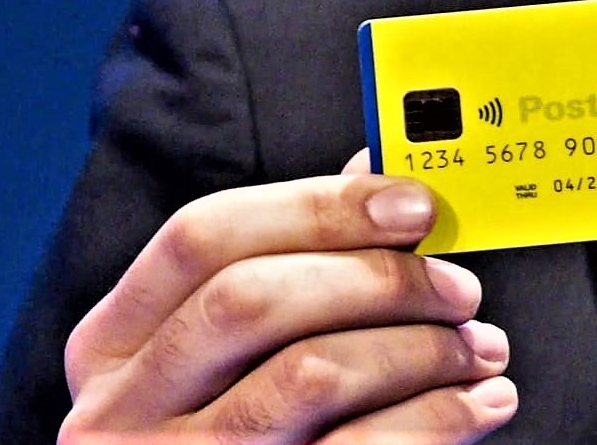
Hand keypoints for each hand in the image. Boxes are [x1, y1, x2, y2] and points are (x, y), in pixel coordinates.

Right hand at [59, 151, 516, 443]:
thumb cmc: (240, 422)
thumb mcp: (227, 349)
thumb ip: (290, 262)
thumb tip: (375, 176)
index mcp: (116, 339)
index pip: (204, 235)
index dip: (317, 207)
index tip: (414, 206)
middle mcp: (126, 404)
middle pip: (251, 298)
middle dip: (376, 280)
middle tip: (459, 289)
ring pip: (308, 374)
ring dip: (419, 350)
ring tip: (478, 349)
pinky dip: (438, 419)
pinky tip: (479, 403)